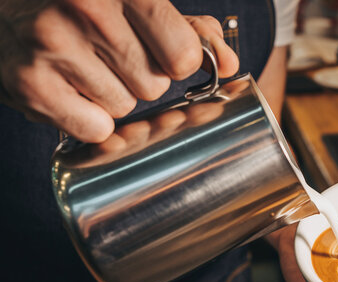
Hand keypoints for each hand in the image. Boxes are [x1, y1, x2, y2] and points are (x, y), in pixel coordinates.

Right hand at [0, 0, 238, 141]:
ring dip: (112, 95)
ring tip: (84, 66)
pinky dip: (89, 117)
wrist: (4, 4)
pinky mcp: (31, 84)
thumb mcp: (135, 0)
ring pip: (125, 108)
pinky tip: (70, 89)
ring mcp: (54, 48)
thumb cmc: (76, 2)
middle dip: (139, 76)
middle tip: (108, 54)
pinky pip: (95, 128)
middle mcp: (87, 12)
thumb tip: (229, 64)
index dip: (178, 61)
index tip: (162, 54)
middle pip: (154, 85)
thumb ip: (186, 29)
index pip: (183, 54)